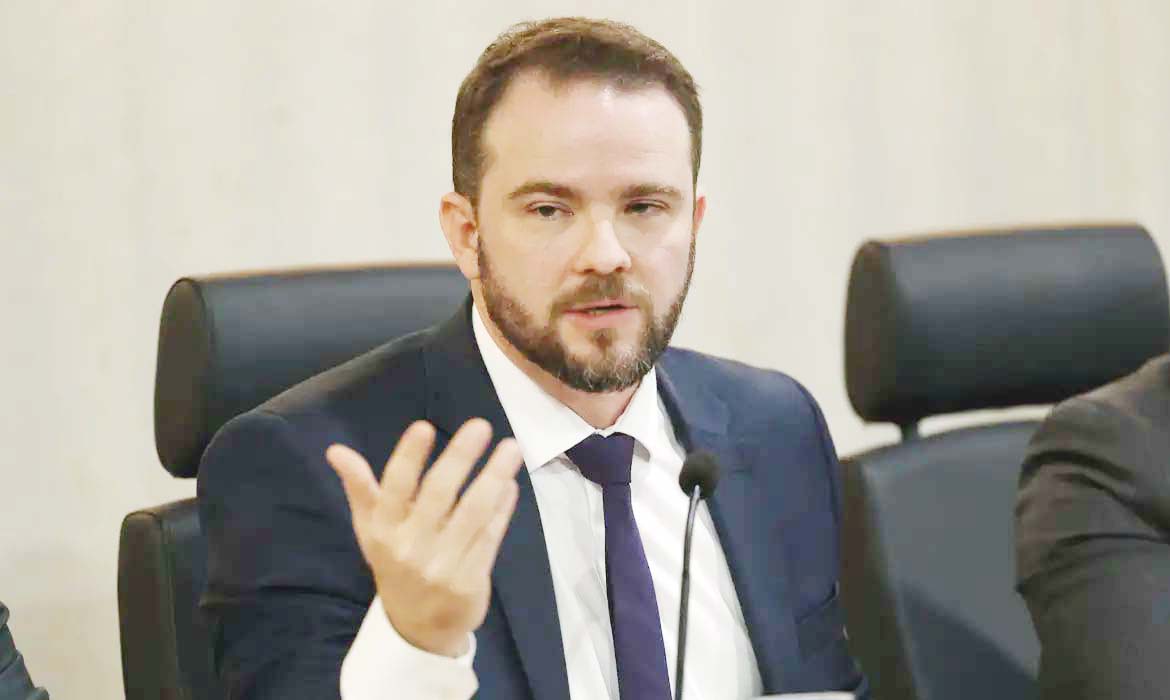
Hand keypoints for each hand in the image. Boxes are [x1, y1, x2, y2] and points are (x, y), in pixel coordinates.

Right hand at [326, 418, 522, 656]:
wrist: (417, 626)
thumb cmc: (395, 562)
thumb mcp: (371, 529)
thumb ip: (360, 488)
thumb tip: (336, 450)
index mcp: (382, 531)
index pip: (394, 488)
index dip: (409, 457)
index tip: (424, 426)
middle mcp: (409, 548)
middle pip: (438, 495)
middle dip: (460, 457)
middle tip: (480, 426)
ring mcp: (442, 567)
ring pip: (473, 513)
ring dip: (494, 477)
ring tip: (510, 448)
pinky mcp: (469, 581)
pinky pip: (490, 536)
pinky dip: (503, 508)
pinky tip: (510, 484)